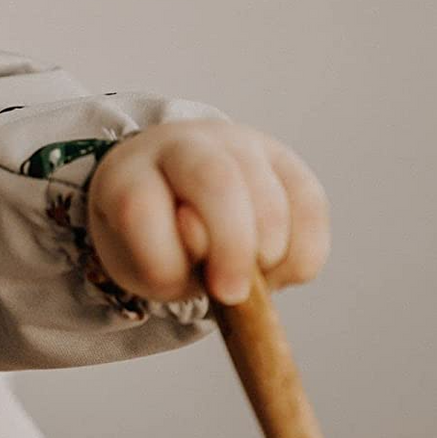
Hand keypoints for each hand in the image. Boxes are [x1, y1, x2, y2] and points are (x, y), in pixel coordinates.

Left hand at [86, 119, 329, 304]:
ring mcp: (238, 144)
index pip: (139, 206)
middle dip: (231, 247)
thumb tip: (208, 244)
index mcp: (128, 173)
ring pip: (269, 196)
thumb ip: (165, 264)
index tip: (176, 289)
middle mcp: (183, 145)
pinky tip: (280, 273)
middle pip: (215, 181)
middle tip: (232, 293)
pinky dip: (304, 251)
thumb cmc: (151, 240)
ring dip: (268, 254)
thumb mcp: (141, 263)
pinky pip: (310, 204)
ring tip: (252, 282)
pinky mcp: (284, 159)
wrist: (172, 199)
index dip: (161, 254)